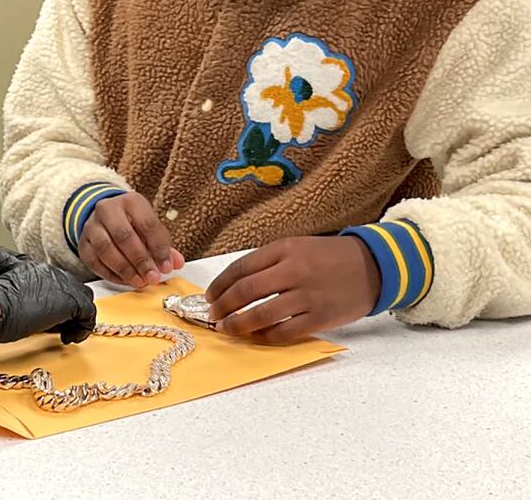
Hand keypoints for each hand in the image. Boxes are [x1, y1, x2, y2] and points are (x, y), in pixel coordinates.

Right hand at [0, 259, 96, 345]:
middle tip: (64, 326)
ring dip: (78, 317)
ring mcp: (62, 284)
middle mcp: (50, 272)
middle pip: (74, 288)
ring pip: (84, 298)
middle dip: (72, 307)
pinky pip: (88, 314)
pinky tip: (69, 338)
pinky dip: (82, 329)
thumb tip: (26, 316)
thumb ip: (21, 301)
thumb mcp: (7, 299)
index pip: (57, 282)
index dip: (58, 302)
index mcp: (33, 269)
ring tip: (68, 333)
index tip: (53, 318)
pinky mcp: (70, 301)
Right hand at [78, 192, 184, 287]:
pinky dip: (110, 274)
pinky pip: (93, 261)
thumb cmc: (132, 223)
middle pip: (123, 235)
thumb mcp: (150, 227)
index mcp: (131, 202)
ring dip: (124, 269)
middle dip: (140, 260)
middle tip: (151, 276)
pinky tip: (124, 280)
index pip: (147, 223)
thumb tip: (175, 262)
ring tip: (138, 280)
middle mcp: (108, 209)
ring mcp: (92, 225)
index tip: (166, 266)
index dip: (158, 248)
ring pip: (105, 248)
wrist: (106, 216)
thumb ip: (163, 245)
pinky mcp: (83, 242)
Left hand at [205, 236, 380, 342]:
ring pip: (261, 314)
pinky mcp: (320, 317)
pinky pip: (284, 331)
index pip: (241, 268)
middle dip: (223, 305)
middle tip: (213, 315)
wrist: (374, 266)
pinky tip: (255, 337)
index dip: (220, 284)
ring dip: (238, 324)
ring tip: (226, 329)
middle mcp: (293, 271)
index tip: (210, 295)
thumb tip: (235, 284)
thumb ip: (269, 262)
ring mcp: (307, 296)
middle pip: (246, 291)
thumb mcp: (297, 247)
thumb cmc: (330, 257)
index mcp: (284, 250)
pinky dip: (265, 336)